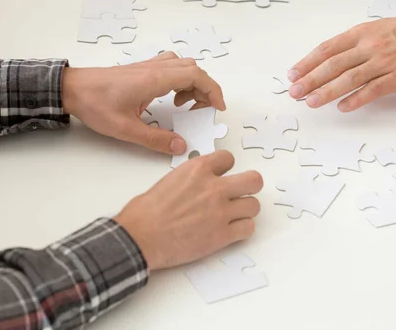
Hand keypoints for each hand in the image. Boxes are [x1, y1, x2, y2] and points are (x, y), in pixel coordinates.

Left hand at [62, 52, 225, 154]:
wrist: (72, 88)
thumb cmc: (95, 104)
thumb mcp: (126, 129)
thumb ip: (155, 139)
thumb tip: (180, 146)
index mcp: (155, 79)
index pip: (196, 76)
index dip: (213, 90)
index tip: (217, 107)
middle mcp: (155, 68)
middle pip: (193, 69)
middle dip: (205, 88)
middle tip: (201, 110)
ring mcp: (148, 66)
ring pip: (183, 65)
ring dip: (192, 82)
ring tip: (183, 105)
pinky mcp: (140, 68)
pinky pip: (170, 66)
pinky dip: (179, 78)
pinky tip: (168, 96)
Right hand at [114, 150, 262, 270]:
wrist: (140, 237)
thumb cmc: (144, 212)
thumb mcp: (168, 180)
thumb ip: (191, 179)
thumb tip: (199, 186)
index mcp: (198, 169)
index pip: (228, 158)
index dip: (226, 168)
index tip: (221, 176)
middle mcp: (214, 187)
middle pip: (254, 180)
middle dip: (249, 186)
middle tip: (240, 193)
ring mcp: (220, 212)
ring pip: (254, 206)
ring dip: (245, 211)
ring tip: (233, 216)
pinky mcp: (222, 235)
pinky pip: (248, 228)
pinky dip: (242, 230)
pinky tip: (230, 232)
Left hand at [288, 15, 395, 111]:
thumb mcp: (377, 28)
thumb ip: (354, 42)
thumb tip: (329, 57)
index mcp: (362, 33)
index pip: (327, 49)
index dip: (308, 63)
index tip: (293, 74)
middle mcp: (369, 47)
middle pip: (333, 65)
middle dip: (310, 79)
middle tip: (294, 92)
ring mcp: (383, 63)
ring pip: (349, 79)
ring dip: (327, 92)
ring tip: (311, 101)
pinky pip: (372, 91)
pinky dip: (355, 100)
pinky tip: (341, 107)